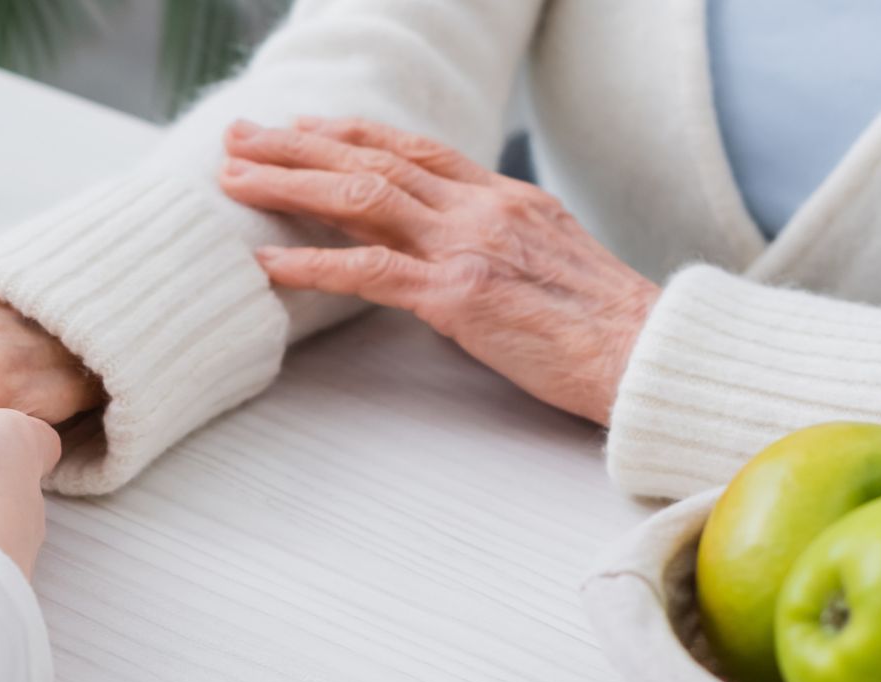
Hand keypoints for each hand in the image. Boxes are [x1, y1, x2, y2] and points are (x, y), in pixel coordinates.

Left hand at [219, 116, 658, 423]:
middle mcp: (481, 209)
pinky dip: (311, 262)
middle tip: (240, 138)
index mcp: (505, 199)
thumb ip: (499, 244)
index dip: (352, 134)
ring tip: (233, 181)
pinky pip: (368, 271)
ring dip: (289, 185)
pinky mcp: (458, 296)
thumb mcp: (552, 261)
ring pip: (361, 197)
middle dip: (298, 146)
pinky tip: (267, 262)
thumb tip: (457, 253)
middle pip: (373, 160)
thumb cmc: (605, 327)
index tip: (304, 127)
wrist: (647, 355)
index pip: (415, 150)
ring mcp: (468, 247)